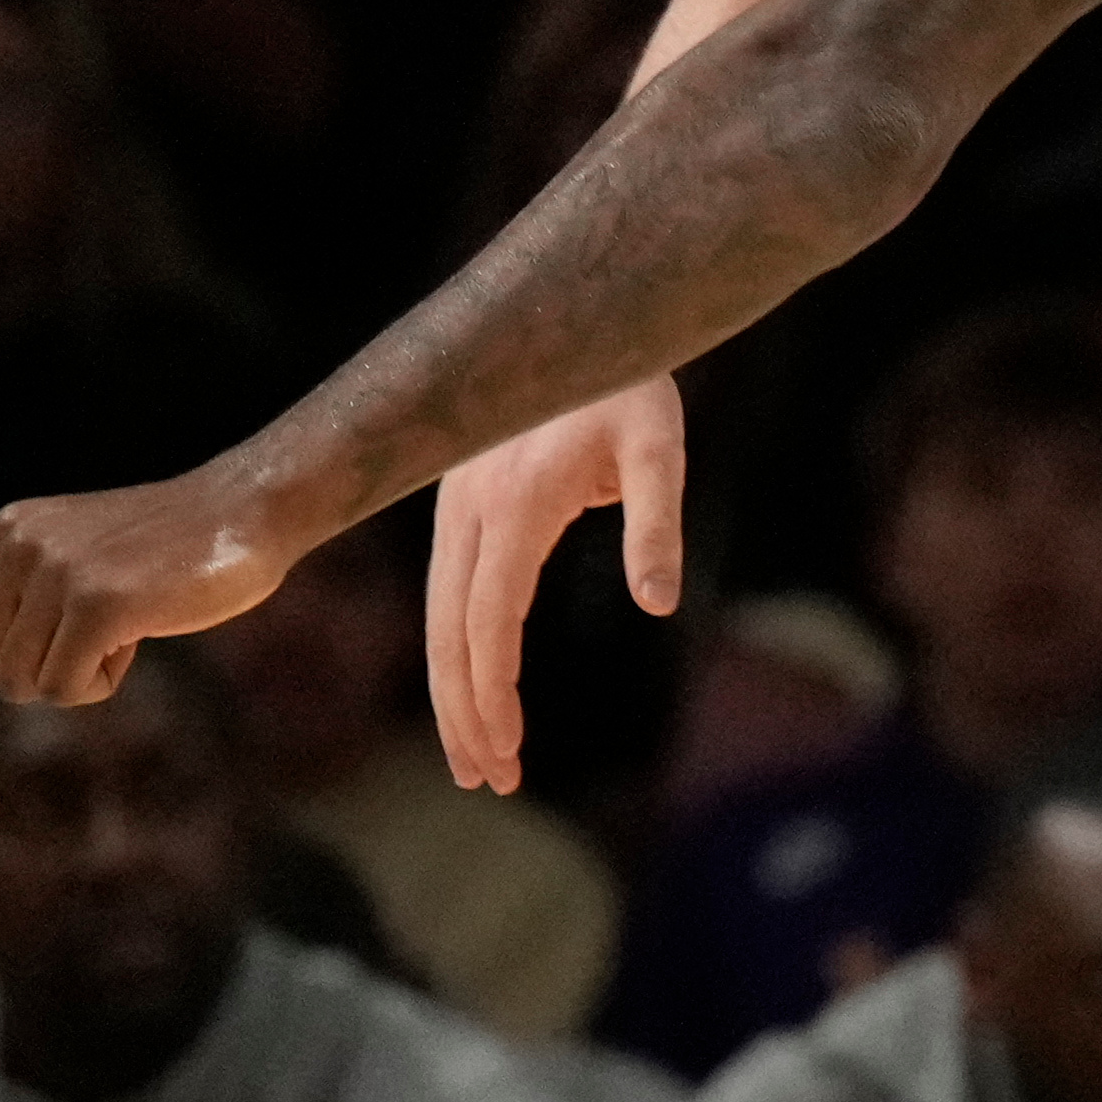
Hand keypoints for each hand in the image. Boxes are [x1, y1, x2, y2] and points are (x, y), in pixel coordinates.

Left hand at [0, 465, 310, 705]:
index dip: (30, 648)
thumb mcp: (81, 562)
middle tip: (106, 638)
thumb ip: (25, 609)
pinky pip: (63, 688)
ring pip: (21, 682)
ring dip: (74, 680)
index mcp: (8, 532)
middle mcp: (21, 547)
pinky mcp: (99, 605)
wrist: (250, 512)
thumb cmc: (174, 545)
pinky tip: (136, 644)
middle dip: (47, 671)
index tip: (88, 619)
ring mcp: (59, 574)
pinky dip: (98, 685)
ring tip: (122, 638)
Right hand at [429, 381, 688, 791]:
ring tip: (478, 761)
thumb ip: (659, 523)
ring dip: (454, 692)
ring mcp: (455, 506)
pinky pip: (451, 591)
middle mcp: (467, 509)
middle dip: (464, 712)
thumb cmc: (632, 385)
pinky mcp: (459, 504)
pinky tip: (474, 689)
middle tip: (491, 782)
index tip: (509, 751)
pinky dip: (458, 647)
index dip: (493, 691)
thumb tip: (657, 605)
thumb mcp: (661, 446)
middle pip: (450, 632)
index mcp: (513, 504)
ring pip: (441, 616)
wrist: (583, 320)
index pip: (490, 620)